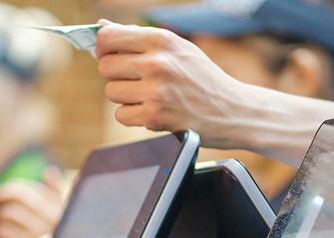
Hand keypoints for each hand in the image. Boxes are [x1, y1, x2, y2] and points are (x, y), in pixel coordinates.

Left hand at [0, 166, 65, 237]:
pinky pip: (3, 232)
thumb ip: (58, 192)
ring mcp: (38, 236)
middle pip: (15, 200)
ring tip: (1, 220)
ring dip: (0, 216)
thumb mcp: (66, 213)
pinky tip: (1, 233)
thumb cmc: (65, 236)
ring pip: (7, 214)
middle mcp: (49, 221)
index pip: (26, 192)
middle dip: (1, 199)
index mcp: (58, 209)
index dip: (8, 190)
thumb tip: (49, 171)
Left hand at [96, 20, 243, 145]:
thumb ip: (138, 36)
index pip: (107, 38)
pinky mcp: (155, 116)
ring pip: (111, 92)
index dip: (104, 49)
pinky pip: (121, 115)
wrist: (232, 110)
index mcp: (161, 40)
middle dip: (116, 75)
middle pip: (105, 67)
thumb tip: (101, 25)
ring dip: (125, 98)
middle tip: (137, 81)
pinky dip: (133, 117)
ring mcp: (155, 91)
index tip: (112, 56)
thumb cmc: (202, 78)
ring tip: (149, 97)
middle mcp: (157, 62)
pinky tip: (152, 111)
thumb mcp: (177, 48)